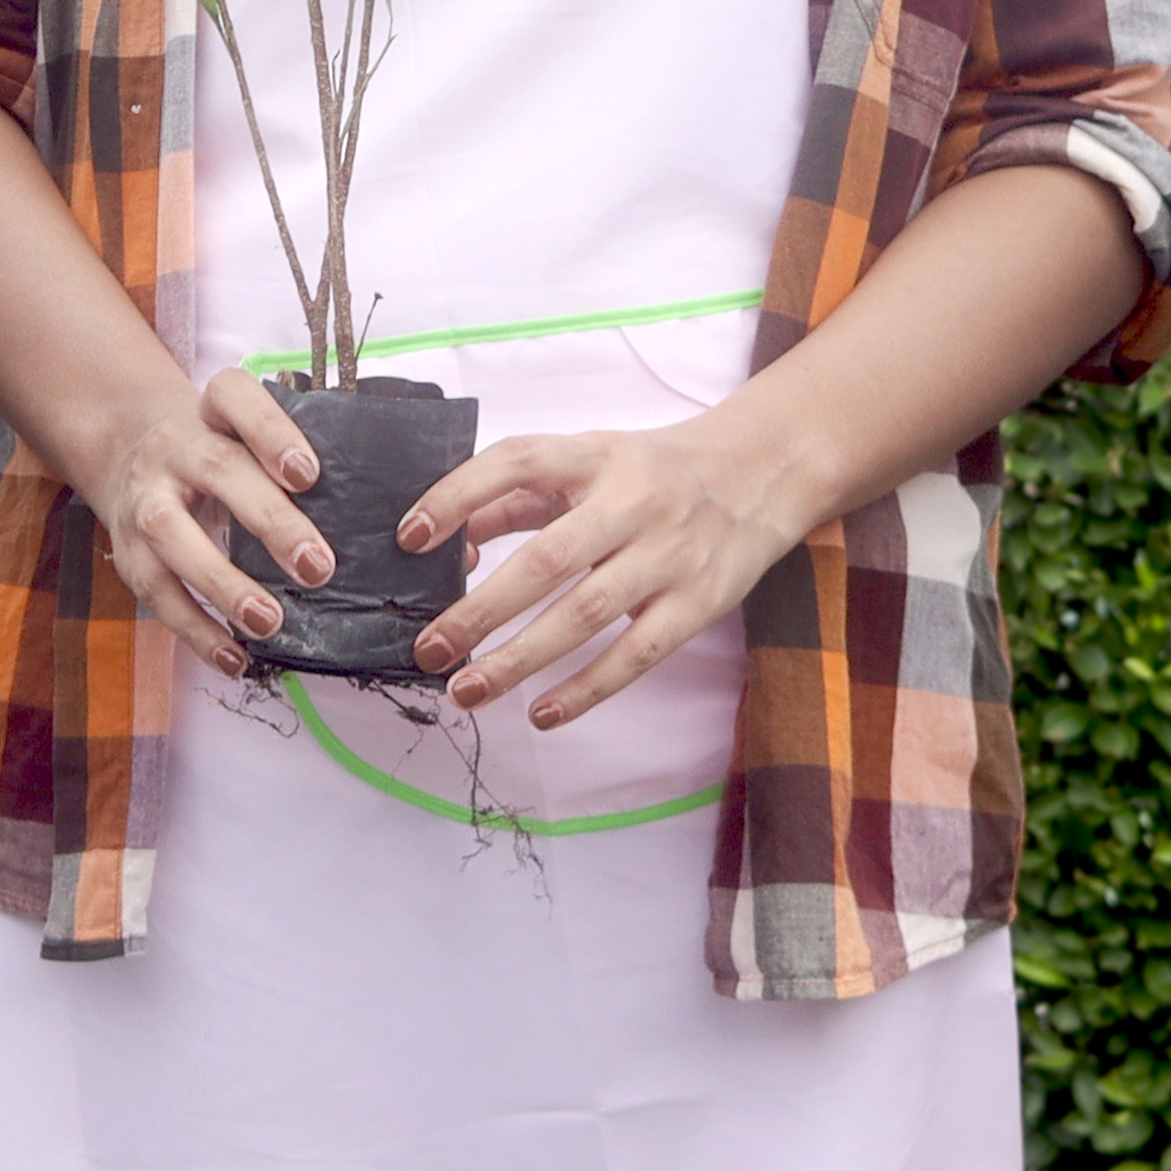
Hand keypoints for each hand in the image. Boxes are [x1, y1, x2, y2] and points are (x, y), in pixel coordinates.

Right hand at [71, 366, 338, 679]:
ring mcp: (144, 498)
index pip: (234, 397)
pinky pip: (158, 593)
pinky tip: (234, 658)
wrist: (125, 452)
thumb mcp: (240, 434)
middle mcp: (174, 448)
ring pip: (172, 535)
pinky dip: (196, 631)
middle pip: (218, 471)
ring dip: (223, 583)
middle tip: (318, 567)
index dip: (270, 431)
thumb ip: (286, 459)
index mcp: (211, 412)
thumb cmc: (215, 450)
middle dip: (269, 520)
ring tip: (271, 622)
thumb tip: (369, 510)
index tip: (309, 474)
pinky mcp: (127, 551)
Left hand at [394, 414, 813, 729]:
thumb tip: (447, 543)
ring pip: (585, 614)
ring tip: (467, 691)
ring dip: (520, 658)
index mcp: (593, 456)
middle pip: (546, 559)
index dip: (459, 496)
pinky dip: (587, 688)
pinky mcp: (698, 602)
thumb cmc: (651, 473)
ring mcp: (668, 554)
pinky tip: (542, 714)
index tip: (411, 537)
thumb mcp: (587, 462)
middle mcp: (630, 502)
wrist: (760, 474)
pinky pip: (636, 653)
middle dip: (481, 610)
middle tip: (430, 648)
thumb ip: (518, 497)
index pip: (516, 464)